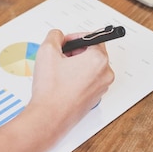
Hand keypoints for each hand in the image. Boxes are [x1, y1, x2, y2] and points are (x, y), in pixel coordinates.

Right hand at [0, 29, 113, 151]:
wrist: (49, 116)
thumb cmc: (51, 90)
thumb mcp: (47, 51)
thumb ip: (55, 35)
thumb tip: (58, 35)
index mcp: (98, 59)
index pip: (92, 38)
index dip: (75, 37)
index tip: (65, 42)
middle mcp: (105, 74)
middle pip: (93, 52)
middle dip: (76, 51)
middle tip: (61, 55)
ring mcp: (101, 87)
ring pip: (91, 67)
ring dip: (77, 64)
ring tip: (60, 70)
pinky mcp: (95, 98)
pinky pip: (89, 81)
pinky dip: (78, 77)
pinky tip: (63, 81)